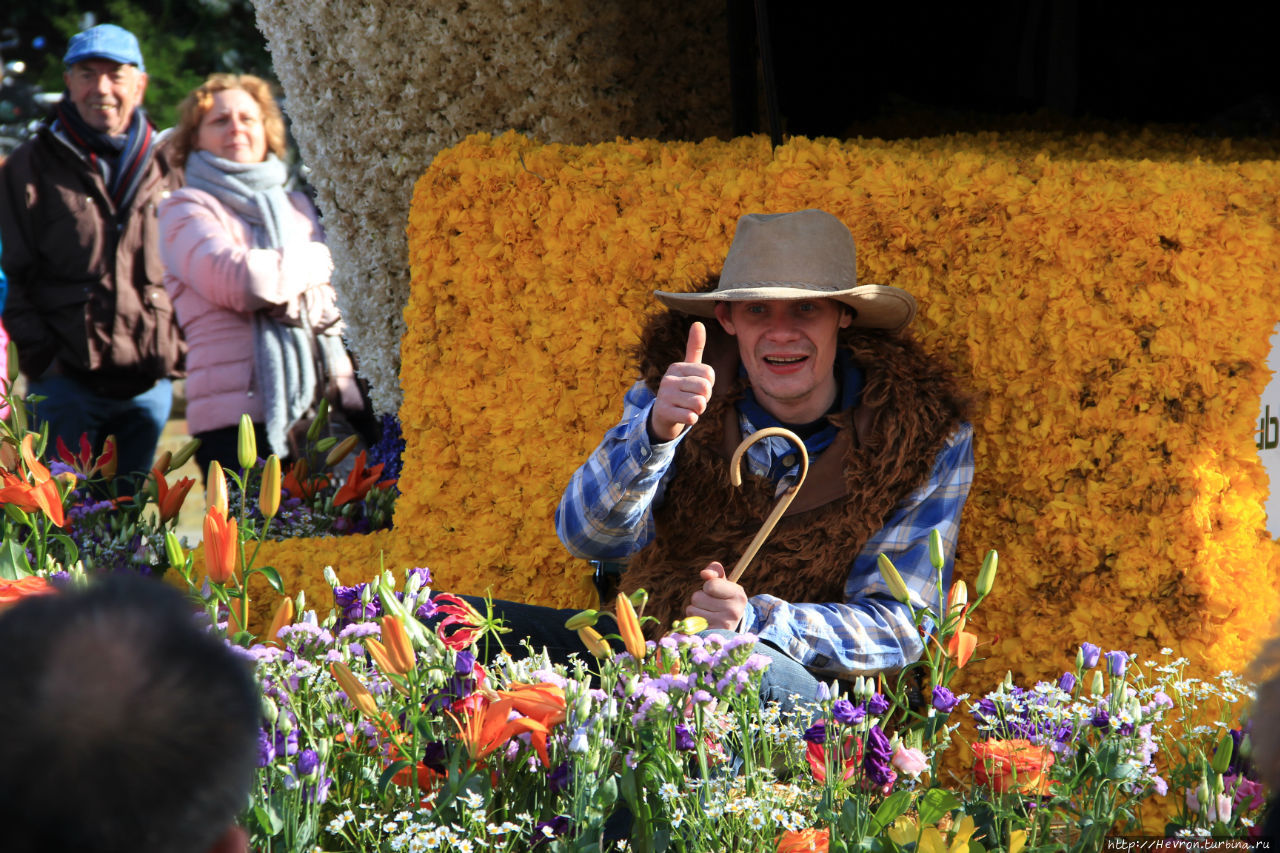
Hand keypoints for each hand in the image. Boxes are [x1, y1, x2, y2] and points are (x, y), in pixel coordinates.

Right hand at [648, 322, 714, 441]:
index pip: (709, 374)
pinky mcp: (664, 411)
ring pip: (699, 403)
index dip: (709, 385)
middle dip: (705, 399)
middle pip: (705, 388)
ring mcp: (665, 395)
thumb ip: (695, 347)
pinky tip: (682, 415)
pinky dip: (692, 419)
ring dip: (698, 410)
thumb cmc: (681, 390)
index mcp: (677, 367)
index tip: (697, 388)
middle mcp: (669, 378)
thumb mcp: (688, 369)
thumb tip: (698, 322)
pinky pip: (691, 417)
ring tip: (687, 407)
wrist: (662, 416)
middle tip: (694, 400)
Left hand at [685, 561, 746, 630]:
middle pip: (697, 597)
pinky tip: (704, 622)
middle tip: (711, 604)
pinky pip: (690, 622)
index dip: (707, 586)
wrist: (730, 625)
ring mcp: (723, 625)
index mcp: (738, 595)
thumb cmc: (724, 598)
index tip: (715, 591)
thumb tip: (704, 573)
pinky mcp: (712, 634)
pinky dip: (693, 620)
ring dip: (695, 609)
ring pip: (691, 609)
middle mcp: (733, 611)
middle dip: (700, 598)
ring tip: (708, 613)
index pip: (710, 585)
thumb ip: (715, 572)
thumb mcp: (723, 583)